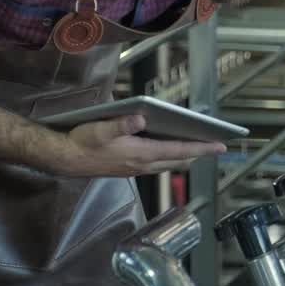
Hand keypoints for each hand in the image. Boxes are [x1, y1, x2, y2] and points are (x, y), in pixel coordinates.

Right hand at [55, 114, 225, 176]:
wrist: (63, 159)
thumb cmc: (82, 141)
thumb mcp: (100, 128)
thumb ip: (121, 123)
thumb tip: (140, 117)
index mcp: (141, 154)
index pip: (179, 151)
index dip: (202, 148)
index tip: (221, 146)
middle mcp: (142, 164)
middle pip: (179, 160)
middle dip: (198, 153)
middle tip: (216, 146)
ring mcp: (136, 168)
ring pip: (168, 163)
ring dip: (184, 156)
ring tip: (199, 146)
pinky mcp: (128, 168)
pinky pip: (157, 164)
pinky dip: (169, 157)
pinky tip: (169, 149)